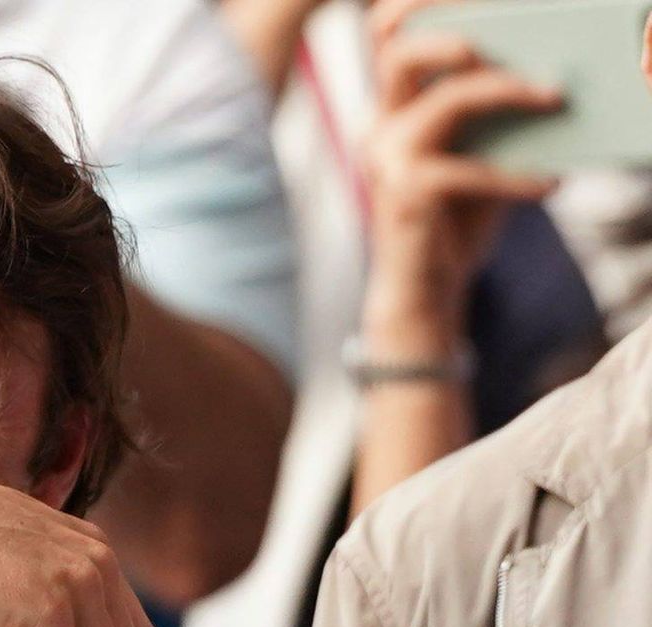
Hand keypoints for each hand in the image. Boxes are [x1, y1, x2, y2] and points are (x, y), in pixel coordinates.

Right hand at [362, 0, 561, 355]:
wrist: (426, 288)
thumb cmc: (457, 215)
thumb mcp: (481, 149)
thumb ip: (497, 111)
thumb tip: (551, 71)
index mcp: (395, 104)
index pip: (389, 33)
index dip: (415, 2)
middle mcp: (380, 123)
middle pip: (397, 48)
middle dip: (452, 25)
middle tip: (511, 25)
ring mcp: (385, 158)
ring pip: (446, 99)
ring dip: (507, 90)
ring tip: (555, 95)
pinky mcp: (402, 195)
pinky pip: (468, 169)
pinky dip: (516, 175)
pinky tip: (550, 184)